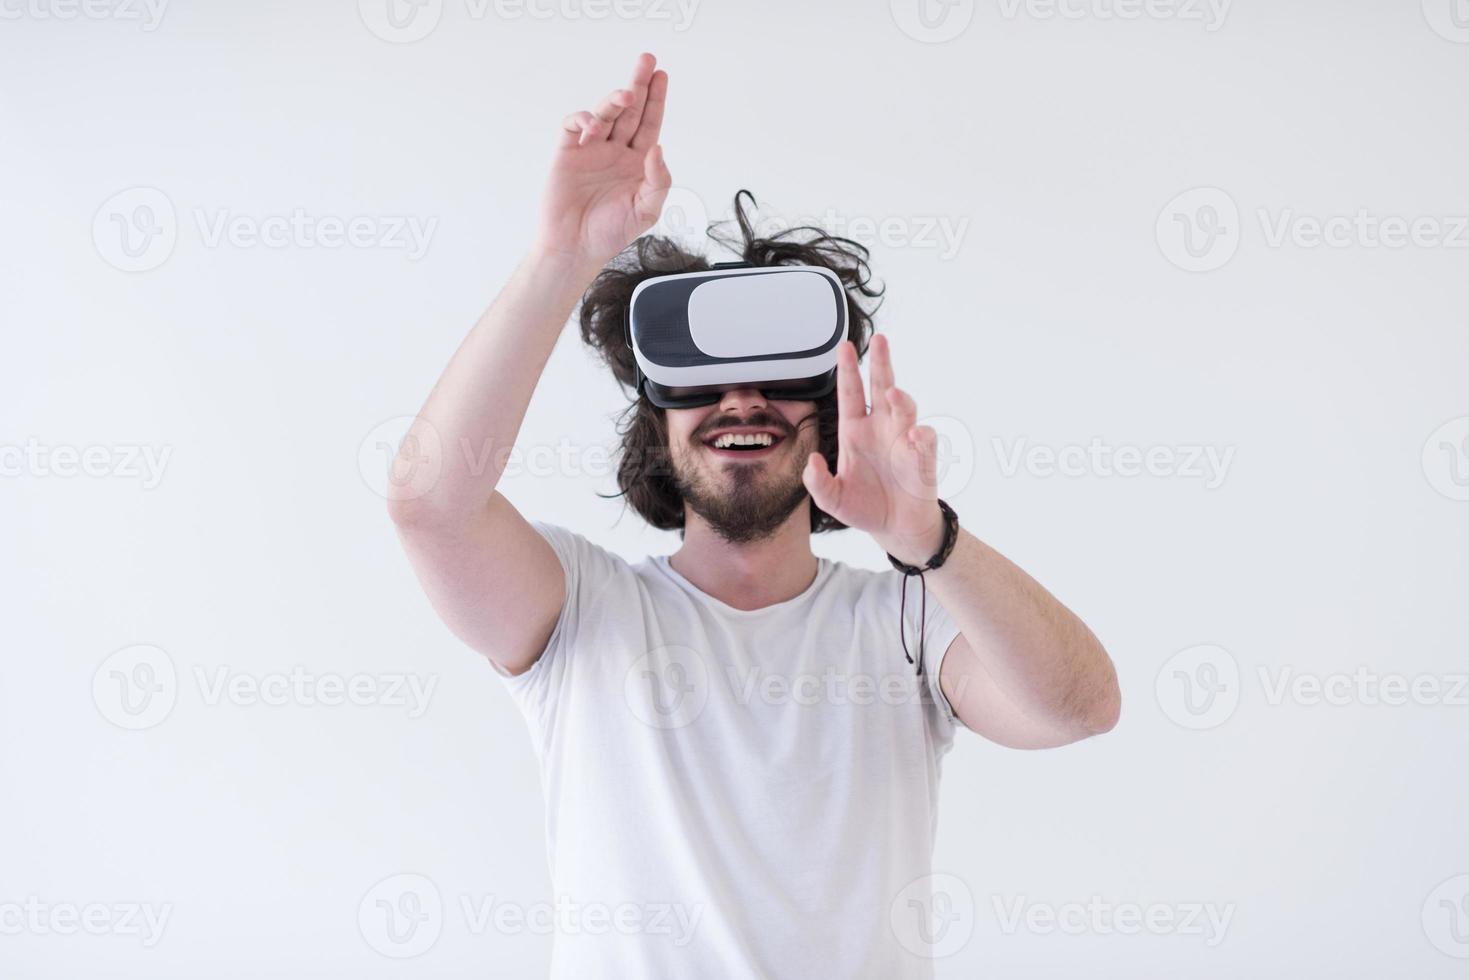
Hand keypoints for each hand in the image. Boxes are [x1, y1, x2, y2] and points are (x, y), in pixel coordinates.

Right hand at [535, 52, 671, 266]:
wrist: (575, 248)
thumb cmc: (610, 233)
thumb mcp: (647, 210)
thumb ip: (659, 180)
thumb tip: (658, 148)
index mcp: (638, 163)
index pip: (650, 124)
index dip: (656, 100)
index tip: (662, 76)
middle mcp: (616, 151)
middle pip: (629, 110)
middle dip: (638, 84)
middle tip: (646, 60)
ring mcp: (592, 149)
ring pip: (605, 113)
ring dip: (615, 99)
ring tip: (627, 93)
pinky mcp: (568, 151)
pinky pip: (575, 124)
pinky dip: (584, 119)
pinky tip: (593, 127)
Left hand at [802, 335, 945, 565]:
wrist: (895, 528)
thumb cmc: (864, 507)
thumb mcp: (832, 498)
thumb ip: (817, 482)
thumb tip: (811, 461)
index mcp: (855, 431)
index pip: (850, 394)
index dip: (847, 371)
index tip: (843, 346)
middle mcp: (880, 428)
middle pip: (881, 387)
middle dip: (881, 363)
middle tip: (880, 339)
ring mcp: (903, 440)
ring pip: (905, 408)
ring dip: (900, 399)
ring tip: (892, 394)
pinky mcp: (922, 458)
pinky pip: (924, 440)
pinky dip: (920, 437)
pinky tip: (913, 439)